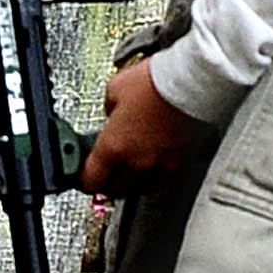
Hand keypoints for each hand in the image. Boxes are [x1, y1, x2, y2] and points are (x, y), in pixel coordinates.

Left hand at [80, 53, 194, 193]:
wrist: (192, 83)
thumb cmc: (156, 82)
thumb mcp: (115, 89)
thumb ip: (109, 110)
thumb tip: (113, 115)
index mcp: (114, 147)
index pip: (90, 180)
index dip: (82, 179)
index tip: (80, 172)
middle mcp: (136, 163)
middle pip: (113, 190)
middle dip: (104, 183)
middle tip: (101, 171)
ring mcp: (160, 166)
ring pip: (138, 189)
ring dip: (128, 182)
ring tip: (124, 169)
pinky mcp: (180, 162)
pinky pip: (160, 180)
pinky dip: (151, 176)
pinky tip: (149, 164)